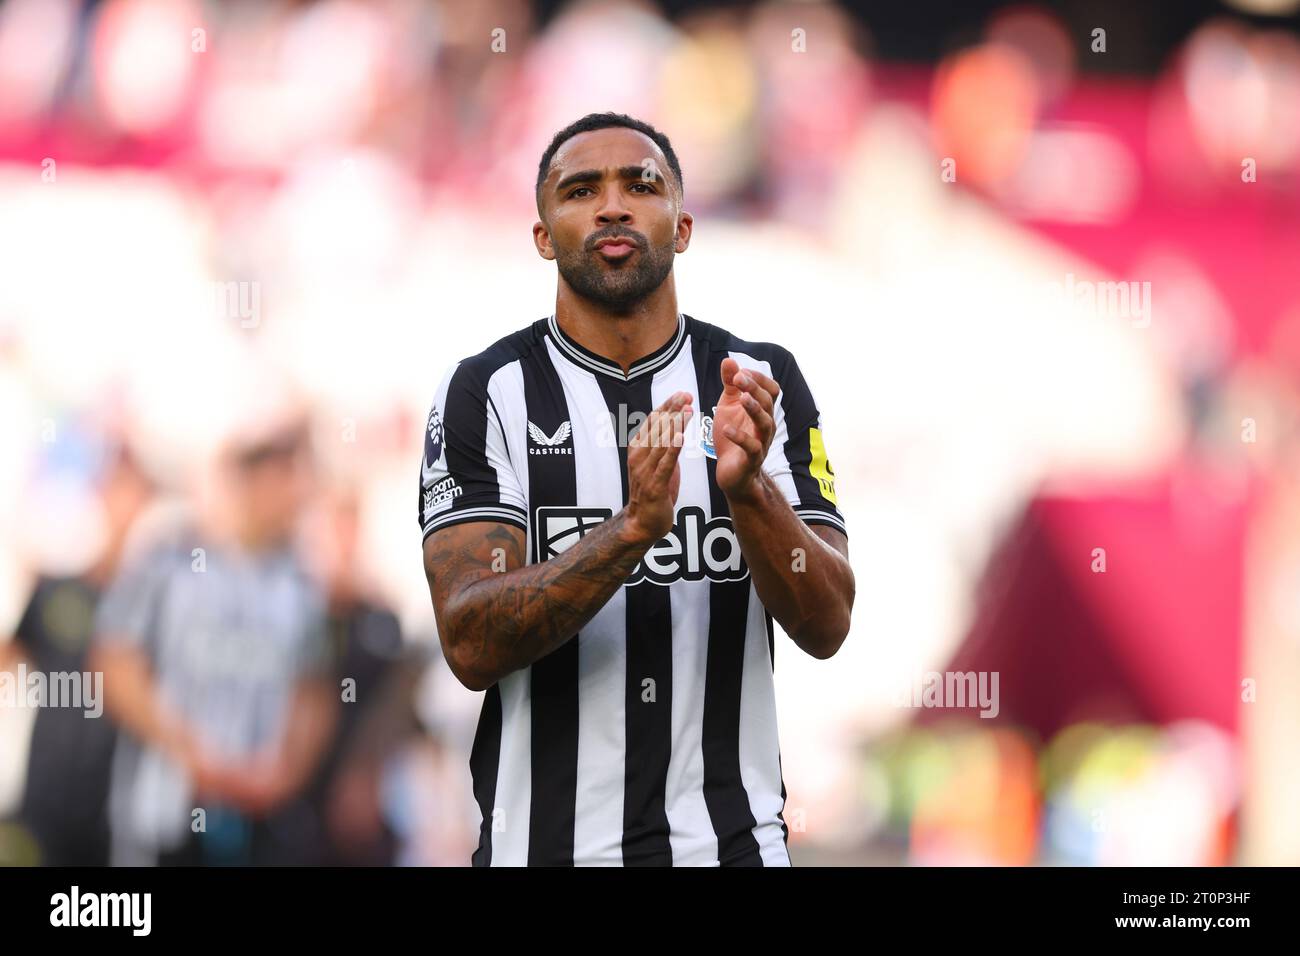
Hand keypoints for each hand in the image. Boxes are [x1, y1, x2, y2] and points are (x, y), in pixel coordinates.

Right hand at [624, 391, 692, 543]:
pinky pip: (665, 464)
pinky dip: (673, 449)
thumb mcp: (657, 461)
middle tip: (687, 394)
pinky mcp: (654, 485)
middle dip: (672, 409)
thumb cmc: (653, 490)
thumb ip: (663, 443)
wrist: (643, 523)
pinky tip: (682, 436)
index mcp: (638, 448)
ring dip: (675, 424)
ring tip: (688, 409)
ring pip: (661, 442)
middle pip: (656, 427)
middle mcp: (638, 456)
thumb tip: (674, 422)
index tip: (682, 393)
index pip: (653, 421)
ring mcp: (645, 470)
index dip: (668, 406)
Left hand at [713, 357, 778, 500]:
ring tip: (742, 398)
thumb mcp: (728, 407)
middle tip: (739, 378)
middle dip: (754, 388)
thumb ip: (730, 385)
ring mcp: (761, 442)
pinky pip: (752, 447)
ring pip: (765, 423)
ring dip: (754, 408)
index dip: (758, 378)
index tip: (740, 372)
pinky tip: (727, 429)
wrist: (732, 474)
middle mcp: (766, 425)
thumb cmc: (732, 438)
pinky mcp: (751, 459)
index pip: (771, 389)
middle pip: (768, 402)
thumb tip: (729, 360)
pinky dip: (740, 437)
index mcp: (762, 410)